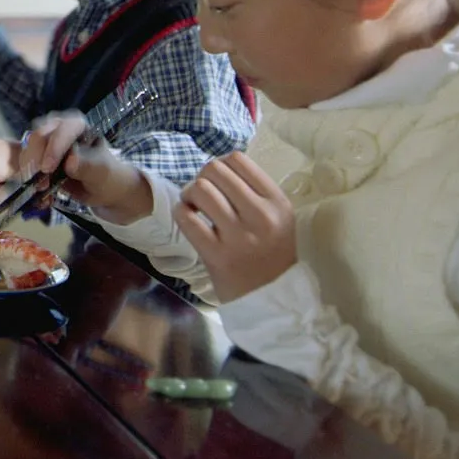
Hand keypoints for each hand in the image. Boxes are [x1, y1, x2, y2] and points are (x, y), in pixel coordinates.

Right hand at [18, 112, 152, 223]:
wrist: (102, 189)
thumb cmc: (106, 175)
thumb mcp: (102, 172)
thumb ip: (87, 165)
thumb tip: (70, 162)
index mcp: (77, 126)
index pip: (61, 130)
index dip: (53, 147)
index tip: (47, 169)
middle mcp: (58, 129)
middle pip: (38, 136)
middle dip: (36, 160)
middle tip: (39, 183)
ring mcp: (46, 143)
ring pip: (29, 150)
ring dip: (30, 170)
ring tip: (40, 189)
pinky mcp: (38, 157)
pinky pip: (27, 164)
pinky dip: (28, 177)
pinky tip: (39, 191)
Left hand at [173, 153, 297, 302]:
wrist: (272, 299)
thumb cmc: (270, 253)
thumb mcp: (277, 217)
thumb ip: (254, 191)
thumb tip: (220, 163)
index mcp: (277, 203)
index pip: (238, 160)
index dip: (220, 165)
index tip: (218, 182)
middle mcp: (261, 216)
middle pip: (214, 170)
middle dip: (202, 178)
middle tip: (202, 196)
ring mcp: (239, 236)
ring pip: (199, 189)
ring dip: (189, 194)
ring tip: (194, 207)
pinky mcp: (216, 254)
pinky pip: (185, 216)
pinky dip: (180, 212)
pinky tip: (188, 219)